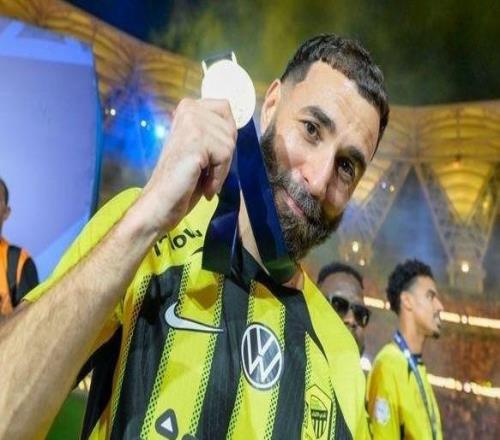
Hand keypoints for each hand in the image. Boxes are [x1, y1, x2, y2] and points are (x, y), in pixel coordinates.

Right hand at [140, 98, 236, 233]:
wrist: (162, 200)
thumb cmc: (182, 177)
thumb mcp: (202, 146)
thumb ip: (214, 130)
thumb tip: (234, 124)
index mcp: (188, 107)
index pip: (225, 108)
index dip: (225, 136)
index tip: (211, 155)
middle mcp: (189, 109)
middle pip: (230, 129)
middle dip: (223, 155)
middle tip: (206, 170)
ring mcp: (191, 123)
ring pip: (229, 144)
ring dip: (220, 169)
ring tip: (203, 178)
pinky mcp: (196, 140)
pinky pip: (225, 156)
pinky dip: (218, 176)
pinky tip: (204, 185)